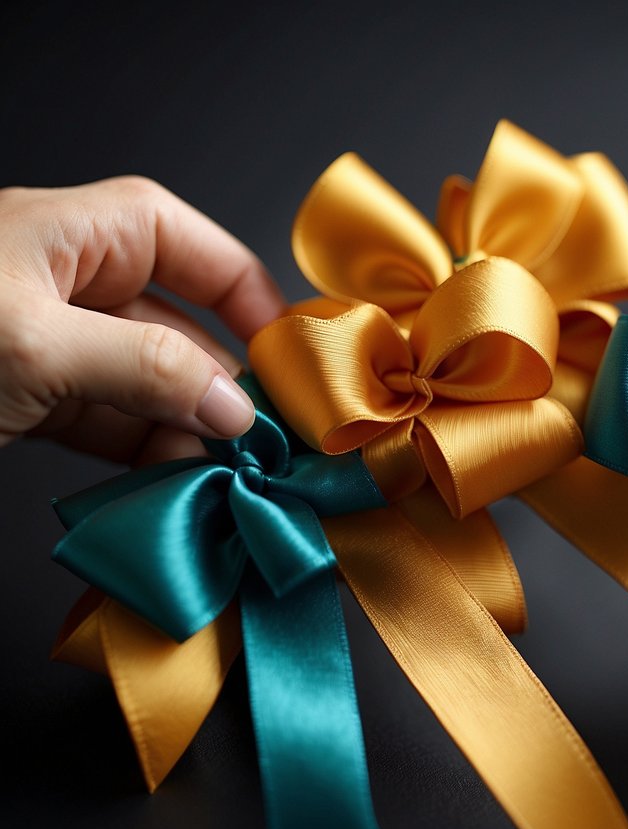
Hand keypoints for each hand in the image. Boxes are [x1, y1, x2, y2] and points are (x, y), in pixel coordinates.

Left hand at [0, 177, 285, 464]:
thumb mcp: (36, 346)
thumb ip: (145, 370)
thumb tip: (233, 407)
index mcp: (73, 235)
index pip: (188, 245)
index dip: (245, 294)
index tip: (289, 353)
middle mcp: (66, 284)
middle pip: (176, 326)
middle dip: (222, 384)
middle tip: (264, 438)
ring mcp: (49, 346)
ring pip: (147, 384)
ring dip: (187, 430)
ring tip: (224, 472)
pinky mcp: (28, 401)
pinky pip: (108, 423)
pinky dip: (144, 454)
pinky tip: (176, 484)